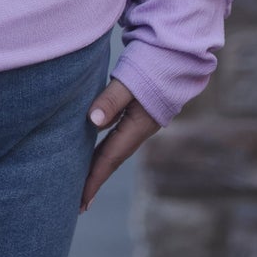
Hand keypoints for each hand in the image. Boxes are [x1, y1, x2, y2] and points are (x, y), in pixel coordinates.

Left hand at [80, 77, 160, 211]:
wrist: (178, 53)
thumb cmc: (153, 64)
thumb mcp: (130, 80)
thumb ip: (112, 99)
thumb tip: (93, 120)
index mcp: (138, 125)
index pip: (110, 158)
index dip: (94, 178)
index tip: (80, 200)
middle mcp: (139, 129)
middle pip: (112, 159)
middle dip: (96, 180)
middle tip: (78, 203)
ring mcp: (140, 122)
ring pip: (115, 149)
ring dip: (100, 165)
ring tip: (84, 182)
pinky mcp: (138, 112)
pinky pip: (116, 136)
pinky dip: (104, 147)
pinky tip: (96, 150)